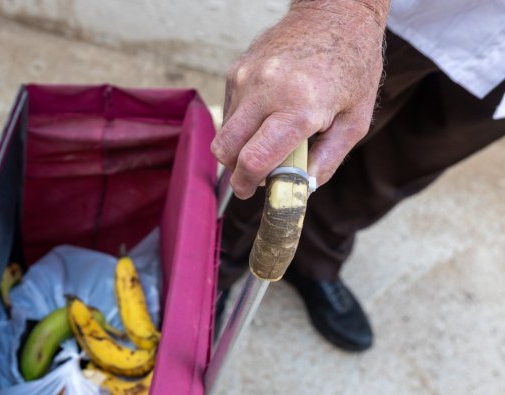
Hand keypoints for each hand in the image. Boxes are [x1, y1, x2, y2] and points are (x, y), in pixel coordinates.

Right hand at [211, 0, 387, 198]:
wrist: (335, 13)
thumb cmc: (352, 64)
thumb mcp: (356, 120)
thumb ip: (328, 160)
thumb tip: (301, 188)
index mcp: (299, 107)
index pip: (254, 159)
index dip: (247, 184)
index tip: (251, 191)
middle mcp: (265, 91)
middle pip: (225, 149)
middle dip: (235, 170)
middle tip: (254, 174)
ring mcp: (246, 78)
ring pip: (224, 131)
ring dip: (239, 145)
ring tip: (268, 137)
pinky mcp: (236, 70)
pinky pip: (229, 110)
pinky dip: (242, 122)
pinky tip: (267, 112)